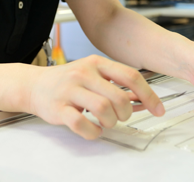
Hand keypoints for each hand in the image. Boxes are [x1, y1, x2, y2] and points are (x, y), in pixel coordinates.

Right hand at [28, 55, 164, 139]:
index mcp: (96, 62)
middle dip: (126, 113)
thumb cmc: (68, 80)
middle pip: (119, 96)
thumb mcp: (92, 73)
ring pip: (102, 109)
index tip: (158, 109)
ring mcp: (70, 90)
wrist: (35, 85)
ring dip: (110, 122)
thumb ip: (116, 83)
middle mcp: (83, 73)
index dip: (149, 95)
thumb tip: (145, 99)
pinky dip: (93, 132)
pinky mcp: (59, 108)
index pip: (130, 76)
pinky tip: (93, 129)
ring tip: (105, 122)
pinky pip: (81, 124)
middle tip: (120, 116)